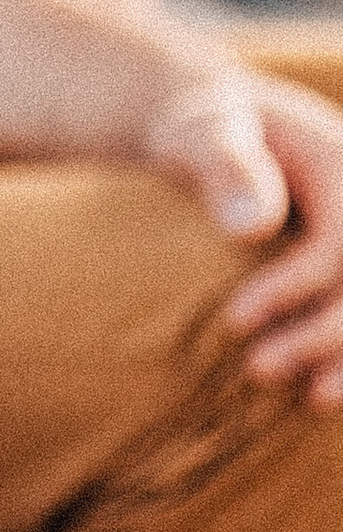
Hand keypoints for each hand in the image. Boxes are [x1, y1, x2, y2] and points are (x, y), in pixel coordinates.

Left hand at [147, 71, 342, 406]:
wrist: (222, 133)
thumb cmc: (205, 132)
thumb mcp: (203, 131)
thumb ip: (225, 166)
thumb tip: (251, 228)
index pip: (341, 240)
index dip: (296, 286)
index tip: (233, 320)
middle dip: (330, 333)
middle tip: (258, 370)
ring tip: (313, 401)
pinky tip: (327, 393)